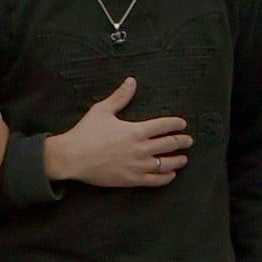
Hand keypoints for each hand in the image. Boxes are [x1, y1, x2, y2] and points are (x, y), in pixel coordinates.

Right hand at [40, 78, 191, 189]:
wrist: (72, 157)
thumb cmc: (85, 133)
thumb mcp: (102, 110)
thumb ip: (120, 97)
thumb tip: (131, 81)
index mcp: (136, 130)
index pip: (164, 126)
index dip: (176, 124)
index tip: (182, 124)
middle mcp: (141, 148)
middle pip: (169, 144)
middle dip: (182, 141)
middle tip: (188, 140)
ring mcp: (138, 165)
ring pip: (166, 163)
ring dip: (178, 160)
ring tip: (183, 159)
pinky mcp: (132, 179)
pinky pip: (155, 180)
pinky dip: (166, 177)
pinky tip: (171, 174)